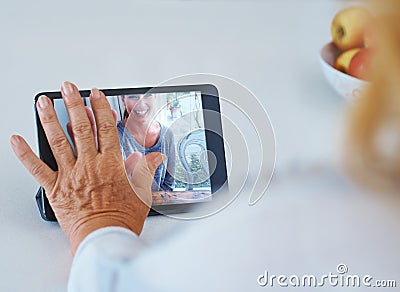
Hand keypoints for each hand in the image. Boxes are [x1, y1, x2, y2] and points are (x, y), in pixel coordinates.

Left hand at [10, 81, 163, 253]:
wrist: (103, 238)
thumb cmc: (121, 218)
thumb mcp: (142, 192)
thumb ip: (146, 170)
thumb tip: (154, 156)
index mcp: (110, 164)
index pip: (105, 128)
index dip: (100, 108)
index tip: (95, 94)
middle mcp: (88, 165)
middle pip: (80, 128)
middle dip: (74, 104)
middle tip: (68, 87)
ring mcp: (69, 175)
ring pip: (58, 141)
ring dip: (50, 119)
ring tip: (43, 101)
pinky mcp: (55, 189)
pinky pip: (37, 169)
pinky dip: (25, 153)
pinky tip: (16, 139)